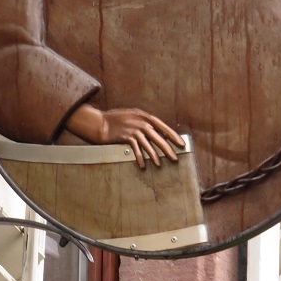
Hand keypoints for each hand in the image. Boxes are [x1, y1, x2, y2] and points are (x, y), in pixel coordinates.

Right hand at [65, 104, 185, 168]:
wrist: (99, 123)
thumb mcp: (131, 116)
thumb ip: (143, 123)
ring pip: (149, 144)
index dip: (173, 135)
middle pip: (158, 136)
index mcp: (143, 115)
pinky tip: (144, 165)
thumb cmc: (115, 120)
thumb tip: (156, 133)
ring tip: (160, 164)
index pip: (162, 126)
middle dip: (168, 148)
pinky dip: (140, 157)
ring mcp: (133, 128)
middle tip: (175, 158)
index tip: (181, 143)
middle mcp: (141, 121)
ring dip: (155, 156)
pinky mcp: (126, 136)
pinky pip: (136, 149)